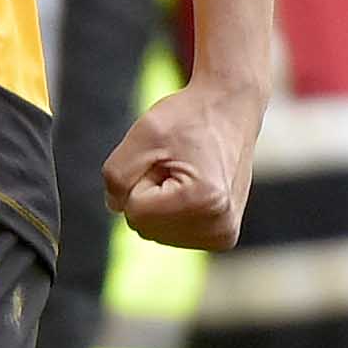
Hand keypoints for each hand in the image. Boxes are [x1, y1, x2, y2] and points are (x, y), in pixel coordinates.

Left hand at [104, 70, 263, 251]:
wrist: (230, 110)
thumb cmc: (189, 118)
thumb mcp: (143, 134)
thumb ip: (117, 175)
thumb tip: (116, 207)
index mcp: (204, 201)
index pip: (134, 211)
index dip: (141, 178)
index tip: (169, 157)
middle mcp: (220, 226)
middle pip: (144, 226)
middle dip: (150, 192)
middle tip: (178, 164)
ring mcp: (223, 235)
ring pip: (155, 232)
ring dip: (160, 202)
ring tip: (187, 174)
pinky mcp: (222, 237)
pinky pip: (170, 233)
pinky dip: (172, 211)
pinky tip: (194, 188)